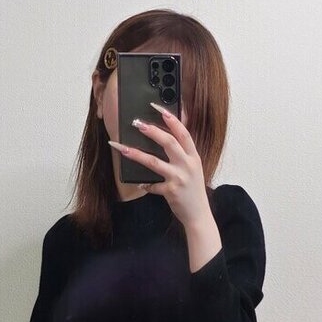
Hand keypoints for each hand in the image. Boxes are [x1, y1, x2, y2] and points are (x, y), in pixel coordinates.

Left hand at [108, 104, 210, 227]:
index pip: (183, 132)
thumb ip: (182, 154)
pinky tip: (138, 182)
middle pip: (169, 142)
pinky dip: (145, 184)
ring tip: (122, 148)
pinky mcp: (171, 191)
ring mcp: (179, 178)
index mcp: (193, 156)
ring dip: (136, 154)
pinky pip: (153, 185)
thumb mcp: (192, 168)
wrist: (199, 214)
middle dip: (152, 131)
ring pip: (154, 162)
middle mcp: (187, 164)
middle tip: (137, 123)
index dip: (170, 118)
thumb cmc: (192, 190)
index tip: (157, 107)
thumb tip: (163, 137)